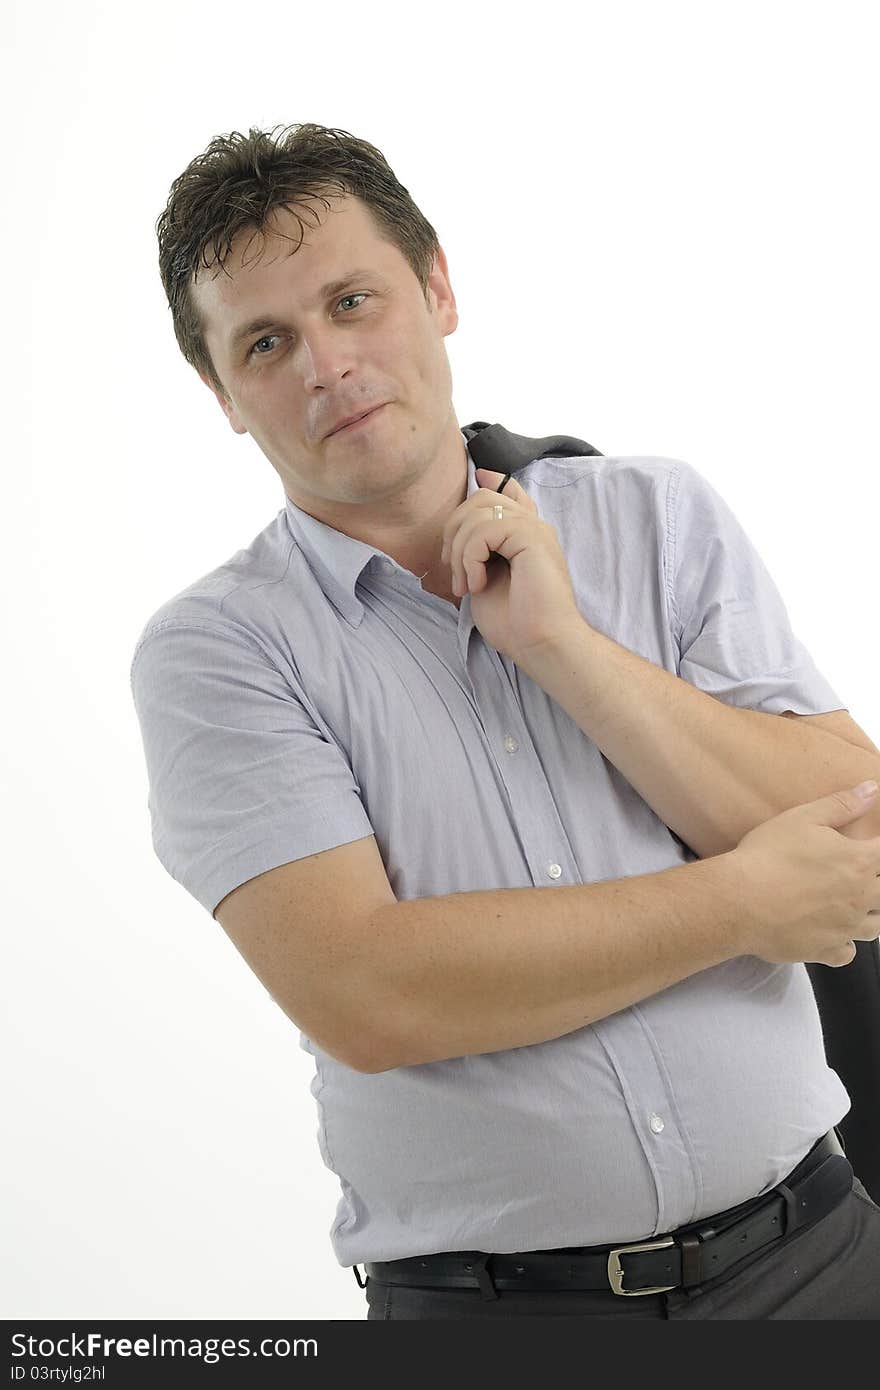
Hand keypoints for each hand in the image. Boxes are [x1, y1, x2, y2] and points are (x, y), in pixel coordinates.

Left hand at [440, 467, 584, 668]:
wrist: (540, 643)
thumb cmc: (514, 622)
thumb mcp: (483, 579)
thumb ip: (475, 552)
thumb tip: (457, 531)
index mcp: (524, 536)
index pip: (509, 491)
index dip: (490, 481)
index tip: (476, 478)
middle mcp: (532, 526)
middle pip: (481, 498)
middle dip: (454, 531)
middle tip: (455, 574)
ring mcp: (534, 529)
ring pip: (478, 512)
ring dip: (459, 552)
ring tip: (466, 585)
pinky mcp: (532, 537)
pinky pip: (485, 529)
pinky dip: (471, 558)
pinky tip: (478, 584)